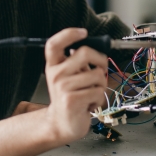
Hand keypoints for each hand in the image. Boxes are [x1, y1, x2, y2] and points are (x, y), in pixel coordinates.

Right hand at [43, 28, 107, 143]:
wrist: (62, 123)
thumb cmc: (70, 96)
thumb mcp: (69, 75)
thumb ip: (78, 61)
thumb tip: (99, 46)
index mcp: (53, 65)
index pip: (54, 44)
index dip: (69, 34)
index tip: (83, 32)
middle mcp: (55, 74)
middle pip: (84, 52)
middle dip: (100, 60)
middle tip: (100, 70)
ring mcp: (62, 87)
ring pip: (97, 75)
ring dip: (101, 85)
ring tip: (90, 93)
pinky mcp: (72, 100)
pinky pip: (98, 91)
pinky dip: (99, 98)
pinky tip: (89, 103)